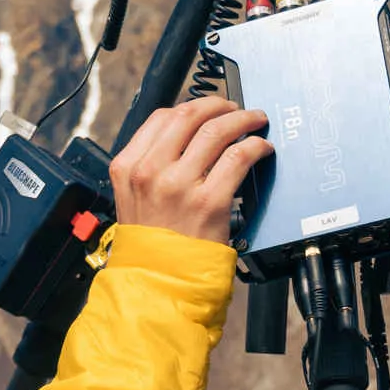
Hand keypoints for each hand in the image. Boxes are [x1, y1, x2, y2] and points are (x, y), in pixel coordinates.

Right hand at [110, 95, 270, 244]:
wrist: (158, 284)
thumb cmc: (151, 247)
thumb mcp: (133, 199)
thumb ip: (151, 167)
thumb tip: (188, 138)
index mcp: (128, 166)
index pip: (162, 117)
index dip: (192, 106)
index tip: (208, 109)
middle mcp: (151, 171)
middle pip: (189, 116)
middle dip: (218, 105)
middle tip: (234, 108)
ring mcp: (179, 185)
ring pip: (216, 131)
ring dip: (242, 120)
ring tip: (255, 121)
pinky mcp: (209, 202)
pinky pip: (239, 157)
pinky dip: (255, 146)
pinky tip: (261, 149)